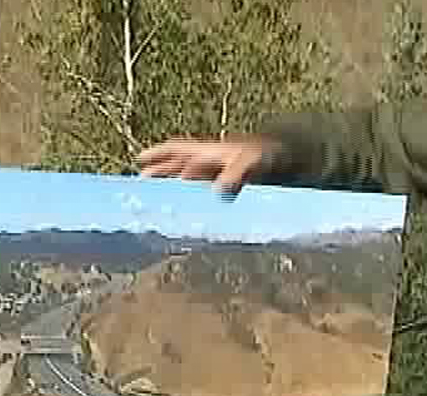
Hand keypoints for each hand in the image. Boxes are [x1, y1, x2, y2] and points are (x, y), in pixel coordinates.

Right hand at [135, 135, 283, 196]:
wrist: (287, 161)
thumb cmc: (267, 157)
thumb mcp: (250, 161)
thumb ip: (235, 174)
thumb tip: (218, 191)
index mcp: (208, 151)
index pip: (177, 150)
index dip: (158, 154)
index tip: (140, 160)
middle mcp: (208, 162)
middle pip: (176, 166)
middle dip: (158, 174)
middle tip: (139, 185)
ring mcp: (215, 175)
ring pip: (185, 180)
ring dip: (170, 188)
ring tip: (154, 201)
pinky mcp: (224, 188)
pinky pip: (199, 193)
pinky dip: (188, 199)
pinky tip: (184, 213)